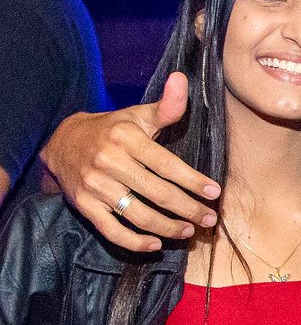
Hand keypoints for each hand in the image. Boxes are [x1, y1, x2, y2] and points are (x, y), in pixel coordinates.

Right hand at [41, 73, 219, 250]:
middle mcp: (109, 163)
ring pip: (137, 214)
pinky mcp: (84, 206)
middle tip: (209, 218)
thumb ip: (166, 107)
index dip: (193, 181)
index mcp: (126, 139)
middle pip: (157, 193)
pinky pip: (111, 230)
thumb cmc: (111, 129)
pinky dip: (134, 241)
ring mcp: (95, 187)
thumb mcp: (137, 116)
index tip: (215, 193)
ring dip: (167, 227)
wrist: (62, 142)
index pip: (167, 164)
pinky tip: (155, 245)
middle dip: (188, 208)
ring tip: (189, 230)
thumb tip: (183, 80)